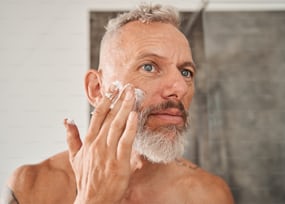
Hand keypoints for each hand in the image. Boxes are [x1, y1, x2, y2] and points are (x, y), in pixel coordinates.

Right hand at [64, 85, 139, 203]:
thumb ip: (71, 137)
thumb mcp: (74, 157)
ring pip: (117, 125)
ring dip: (125, 107)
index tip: (113, 88)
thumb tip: (67, 120)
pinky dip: (130, 127)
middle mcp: (97, 144)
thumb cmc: (86, 178)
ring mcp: (108, 152)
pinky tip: (135, 115)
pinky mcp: (119, 162)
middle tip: (127, 85)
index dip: (106, 100)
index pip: (97, 115)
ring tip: (132, 93)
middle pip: (109, 116)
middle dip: (119, 99)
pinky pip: (126, 141)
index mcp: (88, 141)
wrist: (93, 200)